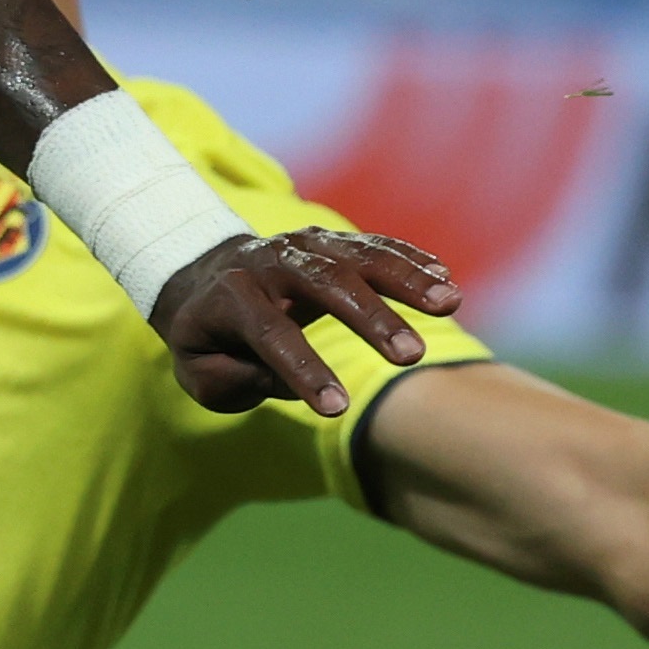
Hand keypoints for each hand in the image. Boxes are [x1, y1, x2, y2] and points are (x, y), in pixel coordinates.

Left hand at [150, 226, 457, 415]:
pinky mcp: (333, 240)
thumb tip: (283, 382)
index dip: (303, 371)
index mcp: (230, 296)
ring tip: (450, 303)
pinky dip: (411, 260)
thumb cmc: (208, 337)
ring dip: (406, 279)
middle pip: (324, 284)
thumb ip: (231, 381)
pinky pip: (375, 245)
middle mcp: (269, 261)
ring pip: (358, 256)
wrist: (204, 273)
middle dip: (371, 319)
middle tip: (412, 357)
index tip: (338, 409)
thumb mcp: (198, 370)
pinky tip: (446, 280)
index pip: (270, 334)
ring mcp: (304, 244)